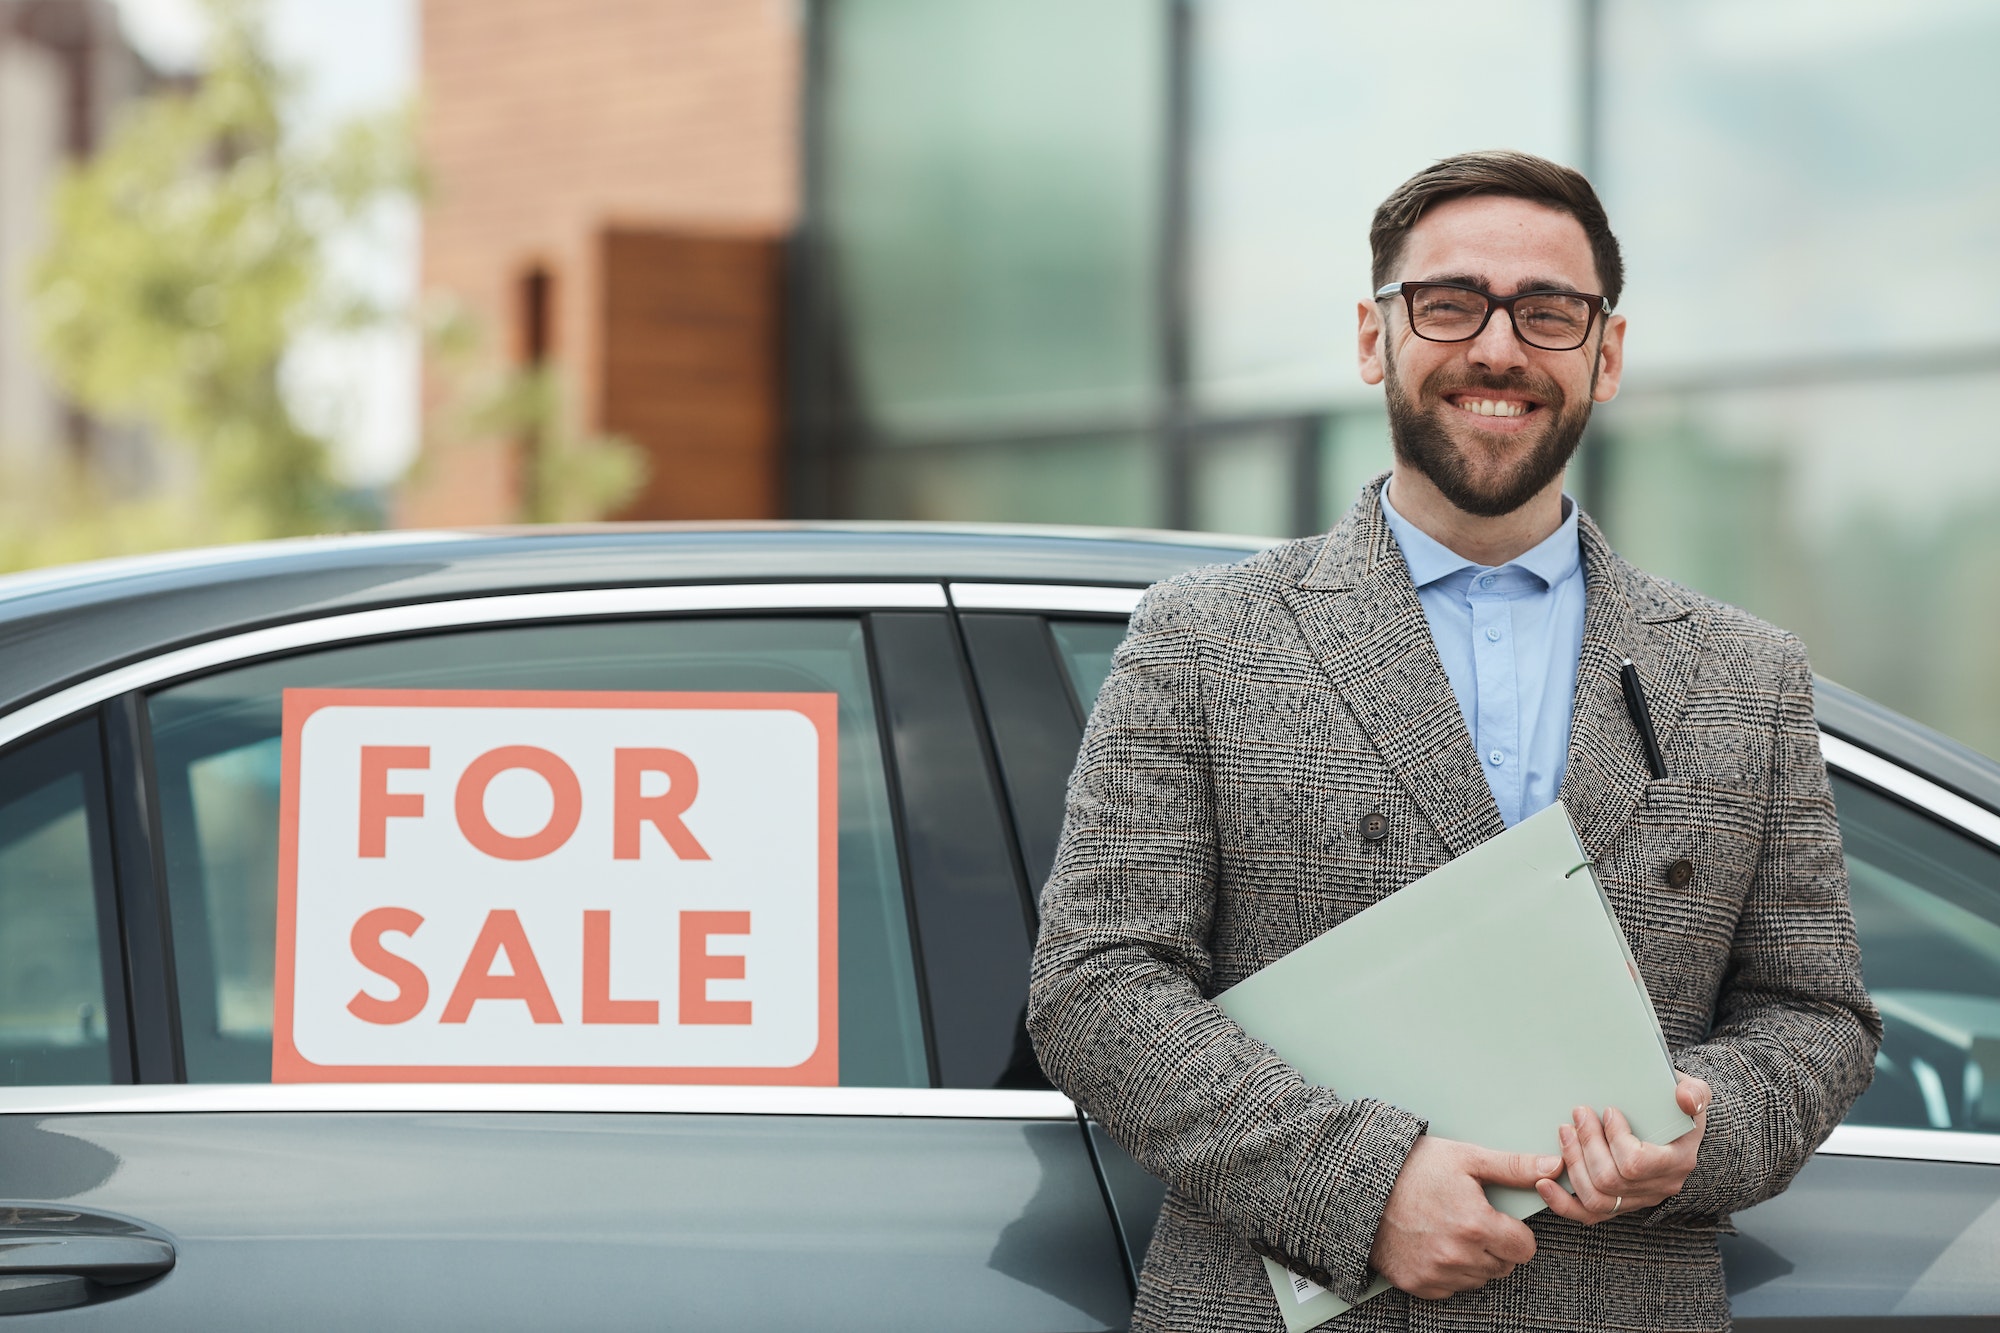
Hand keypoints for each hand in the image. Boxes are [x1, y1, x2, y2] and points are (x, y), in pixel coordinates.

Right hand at [1368, 1135, 1561, 1299]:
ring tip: (1450, 1230)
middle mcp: (1459, 1255)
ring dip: (1474, 1260)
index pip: (1525, 1248)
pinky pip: (1452, 1288)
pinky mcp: (1418, 1284)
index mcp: (1476, 1225)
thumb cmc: (1414, 1167)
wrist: (1361, 1184)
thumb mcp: (1466, 1158)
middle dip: (1496, 1246)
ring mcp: (1437, 1273)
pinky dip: (1449, 1271)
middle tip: (1470, 1220)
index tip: (1499, 1219)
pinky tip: (1434, 1245)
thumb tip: (1553, 1166)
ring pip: (1479, 1278)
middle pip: (1504, 1266)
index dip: (1516, 1232)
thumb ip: (1513, 1167)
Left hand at [1536, 1073, 1708, 1224]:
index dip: (1615, 1138)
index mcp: (1678, 1161)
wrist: (1677, 1128)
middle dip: (1587, 1144)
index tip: (1608, 1111)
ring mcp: (1638, 1199)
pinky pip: (1588, 1215)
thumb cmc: (1678, 1107)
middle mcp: (1659, 1186)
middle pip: (1610, 1180)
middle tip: (1577, 1114)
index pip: (1636, 1162)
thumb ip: (1695, 1093)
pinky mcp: (1619, 1205)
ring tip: (1564, 1133)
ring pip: (1596, 1198)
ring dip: (1573, 1164)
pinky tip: (1543, 1184)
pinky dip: (1561, 1202)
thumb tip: (1685, 1098)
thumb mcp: (1696, 1092)